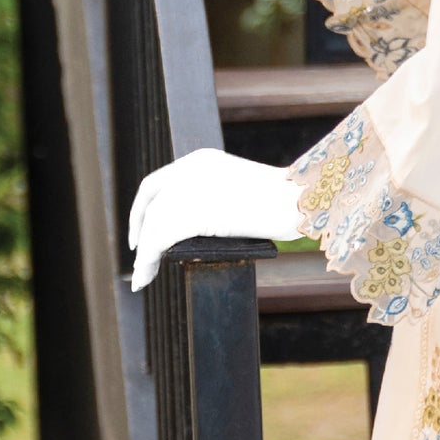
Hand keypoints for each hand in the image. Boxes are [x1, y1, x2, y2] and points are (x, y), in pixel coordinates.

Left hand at [128, 148, 304, 292]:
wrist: (300, 201)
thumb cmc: (290, 202)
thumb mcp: (244, 192)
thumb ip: (218, 200)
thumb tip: (202, 229)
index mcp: (201, 160)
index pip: (159, 182)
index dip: (145, 207)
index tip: (144, 228)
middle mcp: (188, 169)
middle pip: (151, 203)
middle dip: (141, 231)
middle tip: (140, 256)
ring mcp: (188, 189)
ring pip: (152, 225)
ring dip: (144, 254)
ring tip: (142, 276)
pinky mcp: (191, 213)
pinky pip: (157, 241)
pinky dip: (146, 262)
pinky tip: (144, 279)